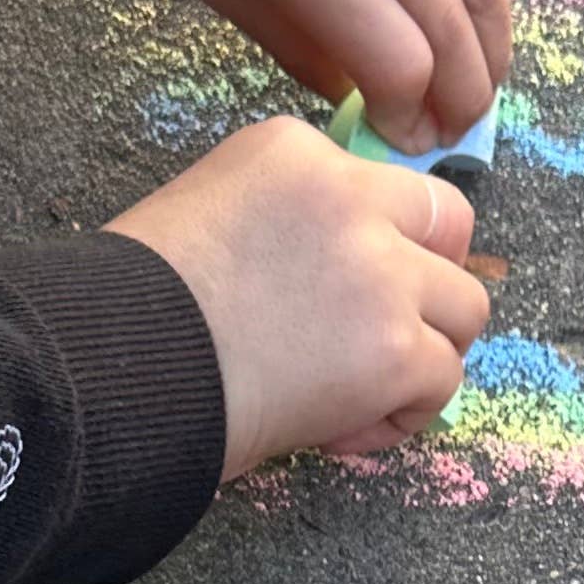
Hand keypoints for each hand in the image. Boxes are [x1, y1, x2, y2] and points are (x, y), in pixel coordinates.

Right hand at [106, 117, 488, 477]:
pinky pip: (444, 382)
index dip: (376, 246)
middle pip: (449, 227)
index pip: (382, 187)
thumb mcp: (206, 216)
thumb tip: (328, 288)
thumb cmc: (134, 313)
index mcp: (295, 153)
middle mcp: (349, 197)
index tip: (337, 296)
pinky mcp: (397, 348)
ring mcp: (381, 272)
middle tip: (385, 335)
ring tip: (361, 393)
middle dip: (430, 283)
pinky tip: (342, 430)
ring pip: (465, 310)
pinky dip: (405, 416)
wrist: (118, 369)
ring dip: (426, 355)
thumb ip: (282, 225)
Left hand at [117, 0, 510, 158]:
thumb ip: (296, 44)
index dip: (411, 115)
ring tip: (481, 88)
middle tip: (454, 131)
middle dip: (461, 97)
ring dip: (493, 47)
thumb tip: (366, 98)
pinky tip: (481, 20)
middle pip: (450, 26)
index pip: (396, 58)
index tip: (404, 137)